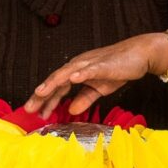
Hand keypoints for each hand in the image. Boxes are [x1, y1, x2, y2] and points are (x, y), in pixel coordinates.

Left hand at [23, 34, 167, 117]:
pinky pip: (90, 69)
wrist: (139, 54)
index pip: (56, 87)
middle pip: (56, 80)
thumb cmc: (118, 69)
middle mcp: (78, 66)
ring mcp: (89, 63)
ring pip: (67, 73)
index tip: (34, 112)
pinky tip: (72, 79)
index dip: (45, 99)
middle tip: (28, 108)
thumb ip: (85, 98)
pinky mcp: (103, 64)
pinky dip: (80, 74)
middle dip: (41, 94)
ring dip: (53, 83)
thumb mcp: (99, 88)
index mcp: (76, 72)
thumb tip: (72, 111)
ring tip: (41, 92)